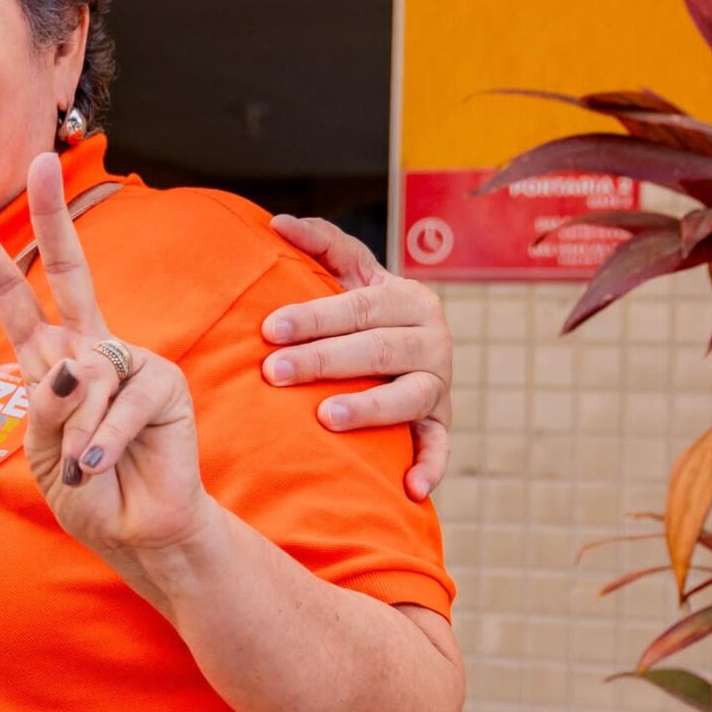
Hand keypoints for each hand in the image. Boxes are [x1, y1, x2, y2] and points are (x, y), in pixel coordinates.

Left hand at [0, 154, 217, 569]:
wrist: (137, 533)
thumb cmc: (87, 493)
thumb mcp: (43, 452)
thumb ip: (46, 408)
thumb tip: (71, 366)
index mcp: (49, 362)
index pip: (16, 300)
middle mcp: (89, 351)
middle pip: (71, 272)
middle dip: (53, 217)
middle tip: (41, 161)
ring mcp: (129, 361)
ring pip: (85, 374)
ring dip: (76, 432)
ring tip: (83, 467)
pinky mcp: (163, 383)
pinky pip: (119, 401)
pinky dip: (103, 440)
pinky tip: (100, 464)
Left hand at [261, 214, 452, 499]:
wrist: (402, 345)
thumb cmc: (360, 309)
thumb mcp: (348, 271)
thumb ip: (320, 243)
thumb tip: (276, 223)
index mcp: (408, 298)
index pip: (360, 306)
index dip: (315, 316)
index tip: (269, 329)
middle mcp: (432, 339)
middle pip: (378, 349)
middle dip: (324, 360)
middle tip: (275, 371)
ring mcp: (439, 384)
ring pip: (409, 397)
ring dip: (370, 408)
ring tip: (327, 417)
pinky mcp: (442, 422)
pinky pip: (440, 446)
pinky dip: (432, 467)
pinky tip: (411, 488)